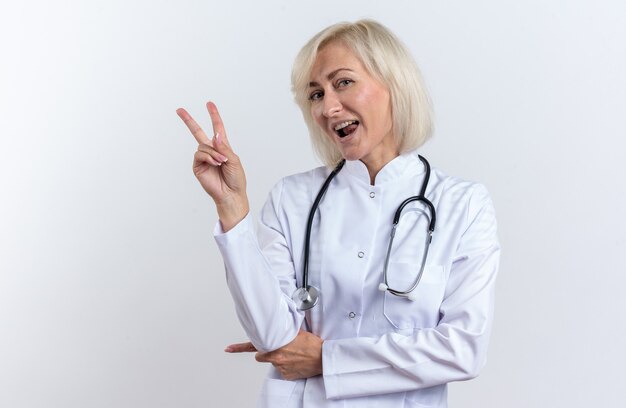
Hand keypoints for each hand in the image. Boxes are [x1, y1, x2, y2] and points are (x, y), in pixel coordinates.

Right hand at [176, 102, 248, 230]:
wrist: (231, 194)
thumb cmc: (236, 179)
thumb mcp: (234, 159)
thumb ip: (224, 146)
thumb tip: (216, 134)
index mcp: (222, 147)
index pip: (217, 128)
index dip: (214, 116)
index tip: (209, 104)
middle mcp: (211, 151)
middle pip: (197, 132)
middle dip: (188, 121)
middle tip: (179, 110)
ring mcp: (203, 159)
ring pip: (203, 146)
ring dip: (214, 153)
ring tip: (222, 162)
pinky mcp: (197, 167)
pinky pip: (200, 155)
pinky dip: (209, 158)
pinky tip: (216, 164)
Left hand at [225, 330, 323, 379]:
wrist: (323, 358)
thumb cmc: (312, 344)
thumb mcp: (296, 331)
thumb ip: (283, 330)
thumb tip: (277, 326)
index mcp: (276, 344)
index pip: (252, 345)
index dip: (238, 348)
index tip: (228, 349)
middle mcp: (275, 357)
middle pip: (262, 355)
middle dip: (267, 352)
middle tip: (280, 348)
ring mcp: (279, 367)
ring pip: (273, 362)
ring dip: (280, 359)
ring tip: (294, 355)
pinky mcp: (286, 376)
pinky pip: (282, 371)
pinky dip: (288, 367)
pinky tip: (297, 362)